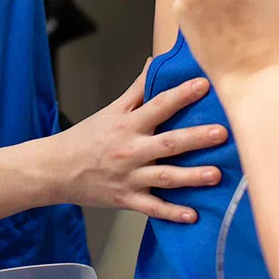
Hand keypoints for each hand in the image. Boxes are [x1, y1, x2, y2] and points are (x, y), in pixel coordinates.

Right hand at [43, 60, 227, 222]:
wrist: (56, 169)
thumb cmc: (85, 138)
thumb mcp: (110, 111)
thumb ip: (137, 89)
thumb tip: (154, 62)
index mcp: (127, 125)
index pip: (158, 105)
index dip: (181, 94)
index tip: (204, 85)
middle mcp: (130, 150)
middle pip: (168, 143)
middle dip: (196, 138)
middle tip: (222, 133)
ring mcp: (129, 177)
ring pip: (165, 177)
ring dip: (192, 177)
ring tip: (217, 174)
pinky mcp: (126, 199)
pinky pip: (152, 208)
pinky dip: (172, 213)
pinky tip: (193, 216)